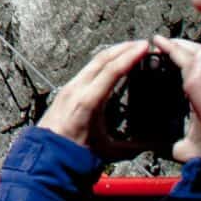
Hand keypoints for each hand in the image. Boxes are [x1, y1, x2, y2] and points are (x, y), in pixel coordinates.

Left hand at [38, 38, 154, 156]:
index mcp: (88, 101)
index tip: (144, 47)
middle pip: (102, 59)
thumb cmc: (74, 154)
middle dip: (124, 48)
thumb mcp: (108, 152)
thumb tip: (154, 145)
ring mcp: (70, 87)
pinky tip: (113, 64)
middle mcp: (77, 89)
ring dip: (113, 53)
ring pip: (94, 62)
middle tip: (143, 44)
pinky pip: (87, 69)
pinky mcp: (67, 90)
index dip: (130, 56)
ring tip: (131, 50)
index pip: (112, 70)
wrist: (46, 156)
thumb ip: (134, 148)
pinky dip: (103, 62)